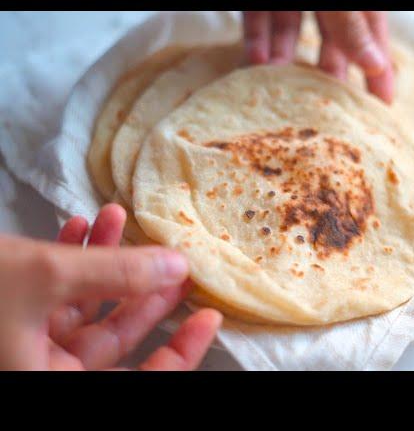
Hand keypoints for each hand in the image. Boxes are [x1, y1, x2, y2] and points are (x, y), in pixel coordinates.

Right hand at [0, 203, 221, 370]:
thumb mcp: (47, 277)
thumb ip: (114, 273)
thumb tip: (175, 266)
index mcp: (52, 380)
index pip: (141, 379)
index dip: (181, 352)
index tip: (209, 318)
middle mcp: (45, 368)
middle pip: (115, 337)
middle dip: (145, 289)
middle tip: (177, 261)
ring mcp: (31, 346)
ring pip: (85, 307)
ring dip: (103, 260)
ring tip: (122, 219)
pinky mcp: (18, 319)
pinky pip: (56, 296)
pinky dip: (70, 261)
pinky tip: (84, 227)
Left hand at [243, 11, 393, 103]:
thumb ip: (350, 24)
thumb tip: (374, 64)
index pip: (372, 36)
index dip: (378, 71)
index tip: (381, 108)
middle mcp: (328, 0)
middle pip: (332, 42)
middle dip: (326, 76)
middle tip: (325, 113)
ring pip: (290, 32)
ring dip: (283, 63)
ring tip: (279, 94)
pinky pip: (258, 19)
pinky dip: (256, 41)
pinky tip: (252, 64)